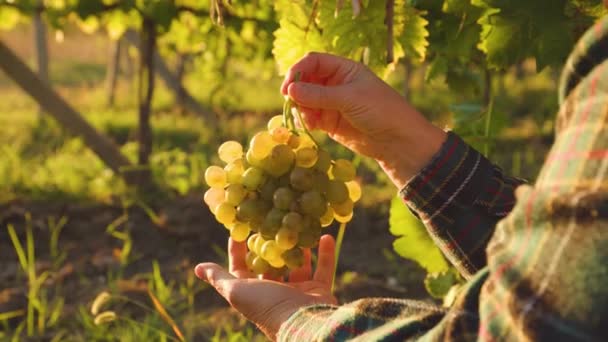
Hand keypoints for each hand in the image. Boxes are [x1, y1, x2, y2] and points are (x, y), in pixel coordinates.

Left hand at [194, 235, 337, 340]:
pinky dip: (325, 253)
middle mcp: (275, 290)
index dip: (239, 248)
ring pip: (298, 263)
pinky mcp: (319, 290)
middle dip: (271, 242)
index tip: (240, 227)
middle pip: (271, 262)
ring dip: (298, 246)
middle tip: (272, 219)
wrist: (303, 322)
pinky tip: (324, 235)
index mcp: (253, 291)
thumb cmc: (266, 306)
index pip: (242, 266)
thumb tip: (198, 267)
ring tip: (298, 225)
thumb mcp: (236, 290)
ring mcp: (298, 290)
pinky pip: (324, 268)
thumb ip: (218, 277)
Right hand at [281, 52, 446, 187]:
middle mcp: (335, 84)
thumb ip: (320, 95)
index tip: (289, 85)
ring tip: (307, 117)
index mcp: (344, 69)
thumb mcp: (350, 98)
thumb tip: (290, 90)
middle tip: (290, 101)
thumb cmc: (381, 110)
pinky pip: (310, 117)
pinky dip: (306, 120)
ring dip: (300, 107)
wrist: (397, 141)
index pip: (314, 62)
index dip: (299, 70)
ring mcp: (332, 104)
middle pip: (306, 80)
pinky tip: (311, 125)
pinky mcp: (330, 123)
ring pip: (305, 100)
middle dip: (297, 90)